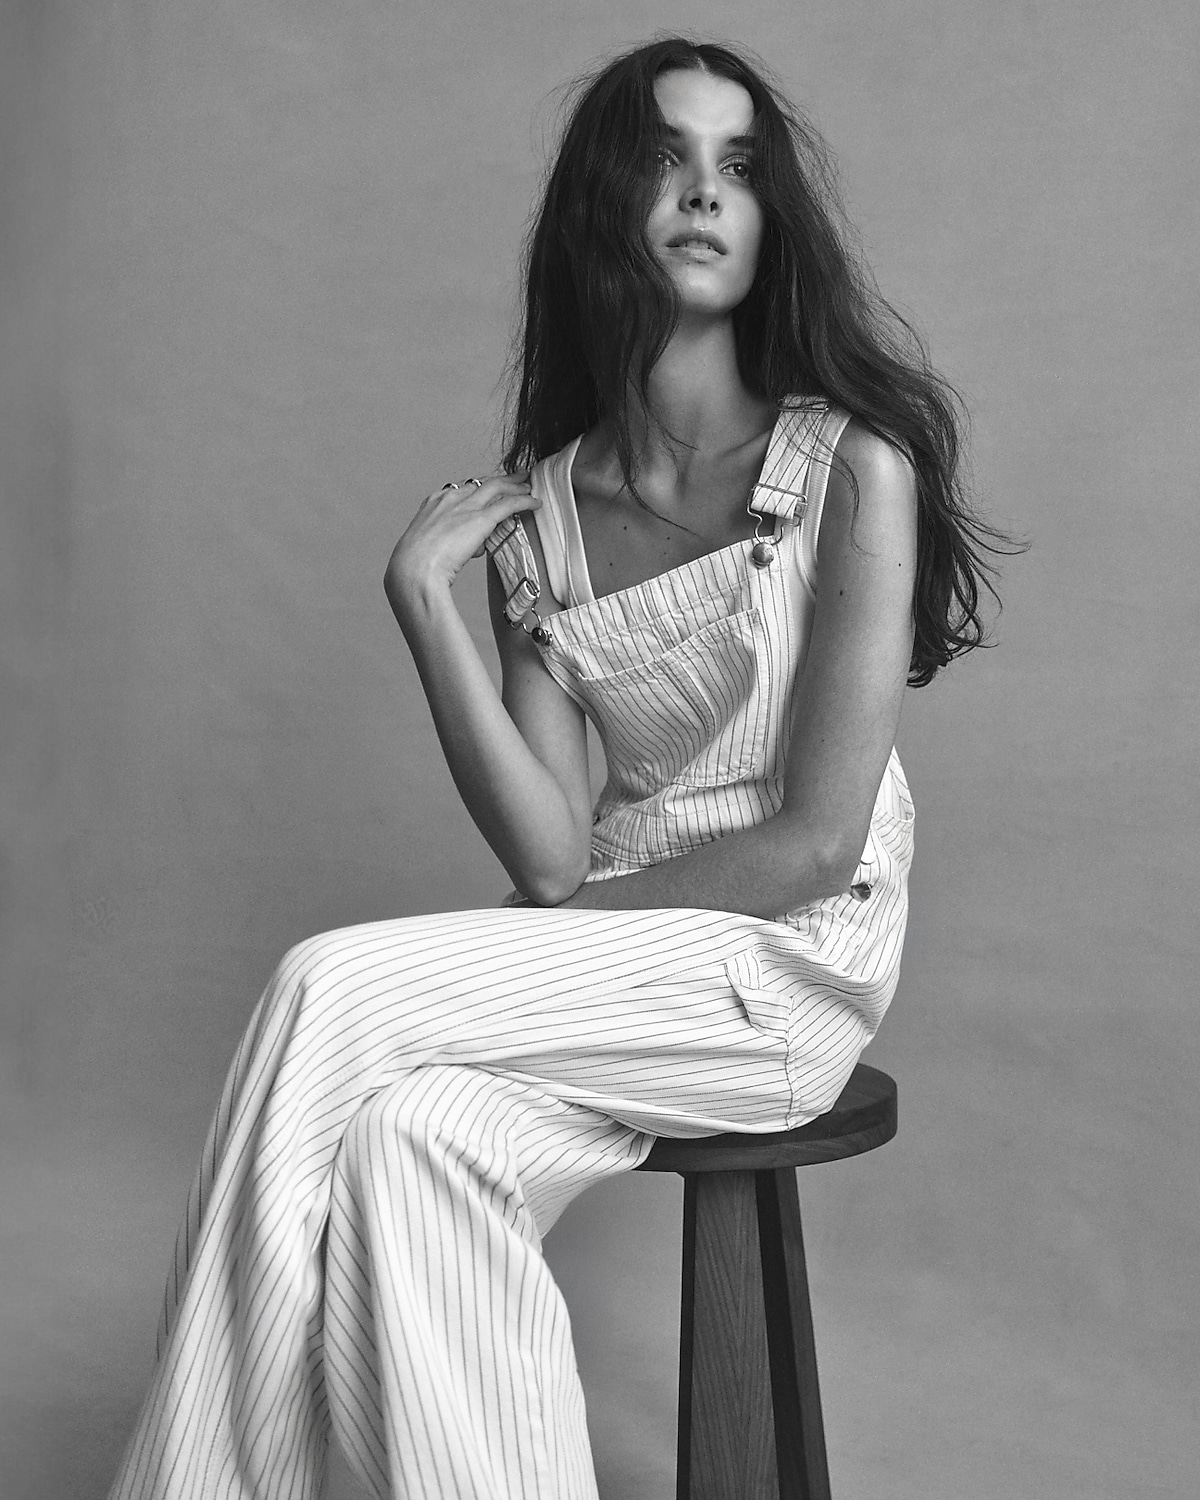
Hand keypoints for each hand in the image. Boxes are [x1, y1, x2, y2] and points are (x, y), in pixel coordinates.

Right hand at [384, 472, 535, 620]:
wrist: (414, 569)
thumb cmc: (416, 566)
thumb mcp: (430, 546)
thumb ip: (451, 542)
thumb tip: (473, 547)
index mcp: (435, 502)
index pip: (464, 489)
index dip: (481, 488)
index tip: (491, 490)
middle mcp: (451, 498)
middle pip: (482, 483)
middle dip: (502, 480)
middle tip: (517, 478)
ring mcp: (466, 507)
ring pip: (498, 487)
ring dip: (516, 485)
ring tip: (529, 486)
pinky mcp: (481, 519)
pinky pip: (508, 504)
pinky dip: (524, 502)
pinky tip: (535, 503)